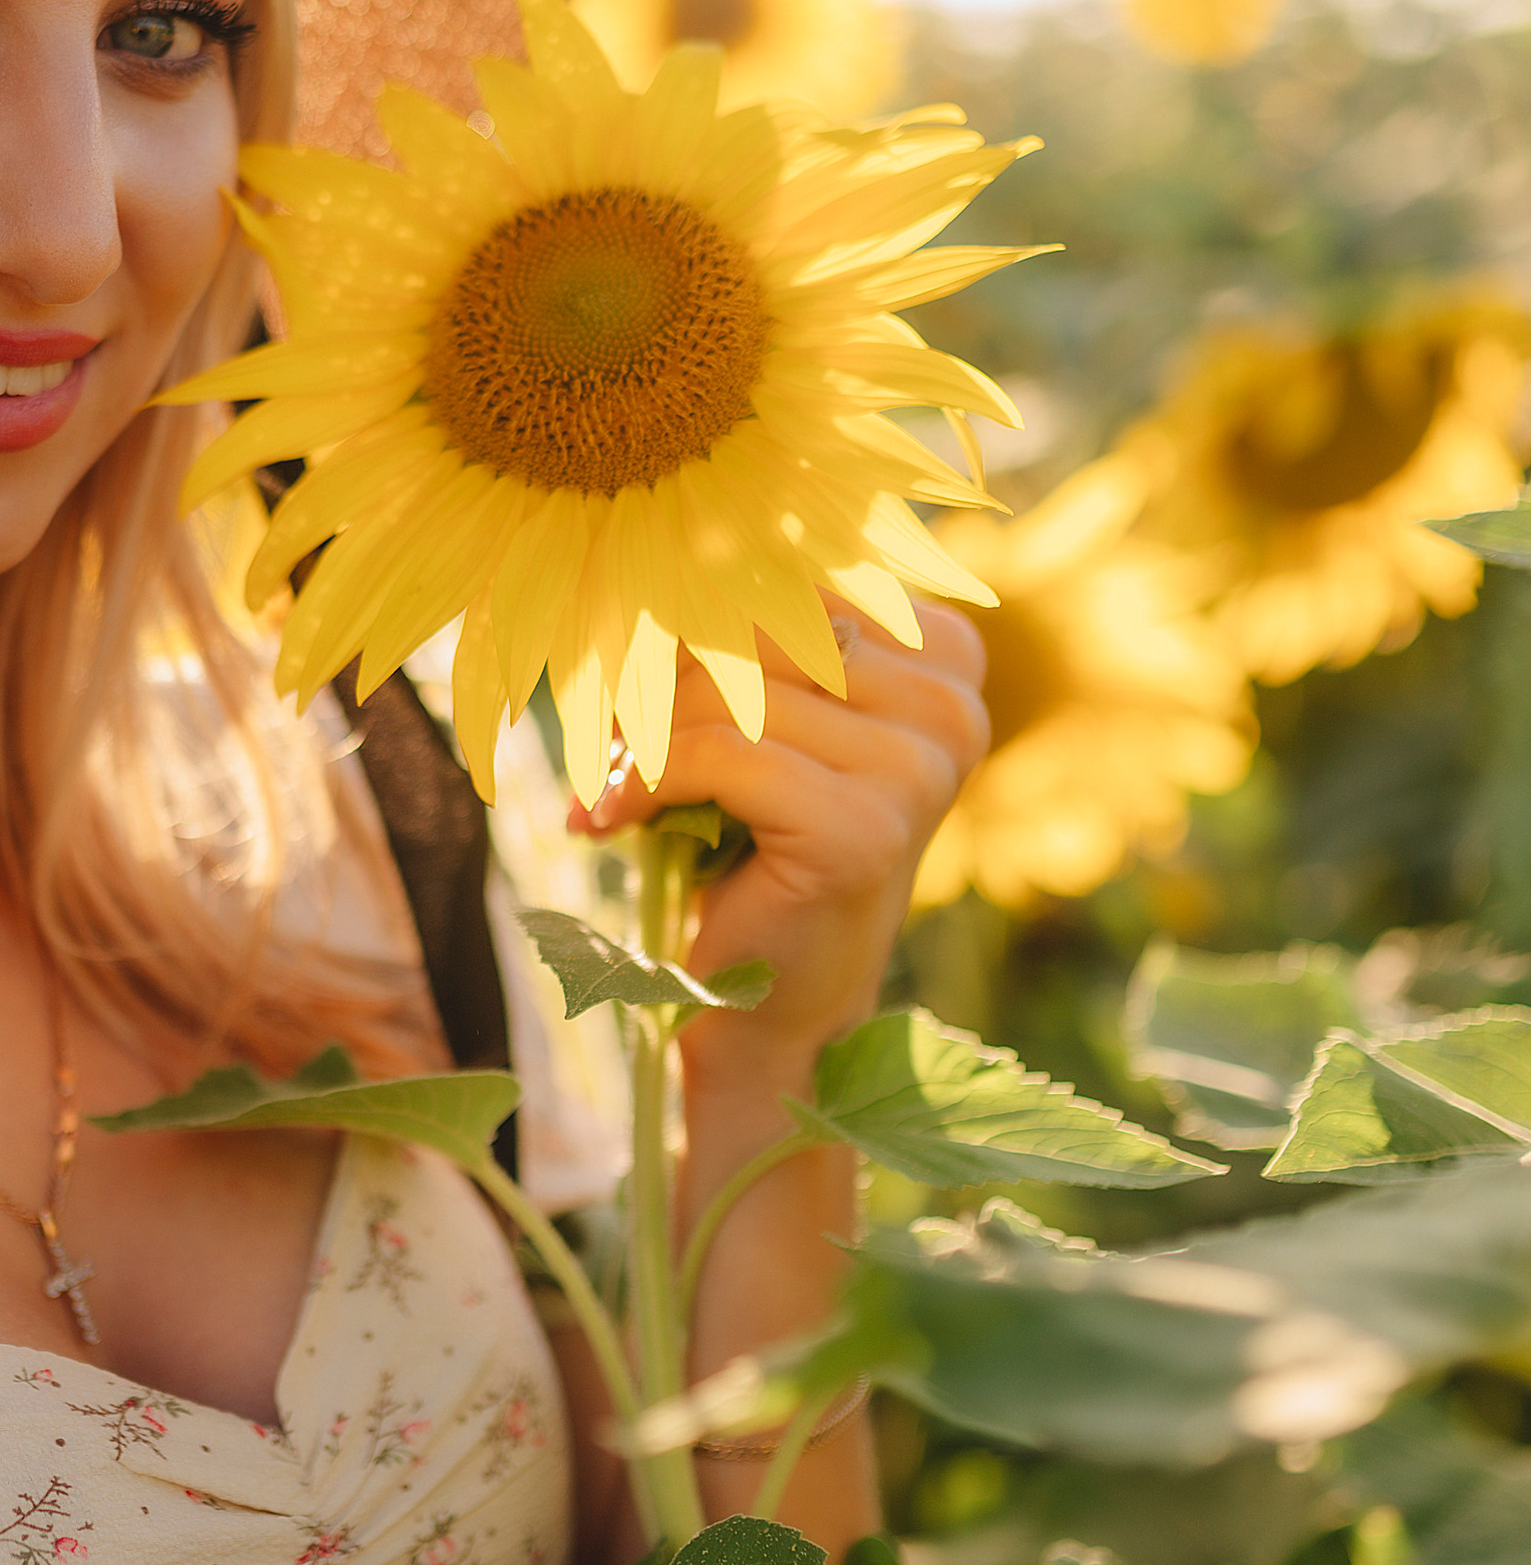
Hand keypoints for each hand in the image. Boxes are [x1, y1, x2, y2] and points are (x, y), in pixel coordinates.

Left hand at [568, 600, 988, 1063]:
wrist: (764, 1004)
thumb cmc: (753, 847)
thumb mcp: (763, 720)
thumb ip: (743, 637)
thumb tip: (649, 560)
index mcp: (947, 656)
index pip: (796, 576)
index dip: (700, 618)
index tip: (642, 675)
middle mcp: (953, 705)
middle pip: (761, 623)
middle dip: (663, 676)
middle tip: (610, 736)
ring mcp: (919, 769)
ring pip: (731, 689)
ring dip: (645, 739)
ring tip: (614, 787)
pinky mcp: (864, 827)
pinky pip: (719, 753)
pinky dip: (643, 782)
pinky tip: (611, 821)